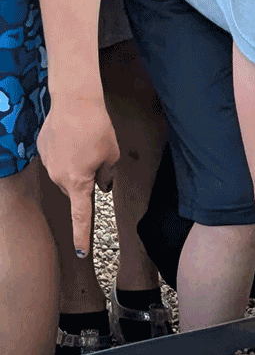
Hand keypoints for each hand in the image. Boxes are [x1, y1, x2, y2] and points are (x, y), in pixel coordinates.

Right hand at [36, 94, 118, 256]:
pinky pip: (56, 161)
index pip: (81, 216)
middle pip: (75, 192)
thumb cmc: (98, 130)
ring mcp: (47, 165)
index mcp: (79, 183)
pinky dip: (66, 155)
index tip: (82, 252)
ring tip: (85, 145)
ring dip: (76, 168)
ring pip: (65, 176)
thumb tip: (102, 187)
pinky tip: (72, 139)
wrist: (74, 102)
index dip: (82, 235)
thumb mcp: (112, 156)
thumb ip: (107, 176)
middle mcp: (59, 178)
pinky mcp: (41, 151)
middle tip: (98, 160)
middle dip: (87, 184)